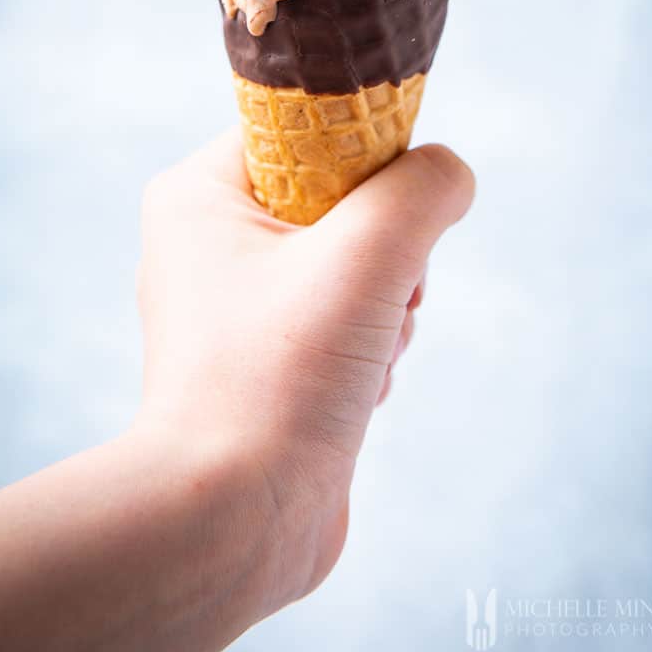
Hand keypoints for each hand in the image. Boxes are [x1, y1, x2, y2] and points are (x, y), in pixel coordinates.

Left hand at [135, 129, 474, 616]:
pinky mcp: (268, 363)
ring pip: (355, 267)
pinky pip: (345, 323)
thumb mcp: (368, 253)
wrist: (234, 522)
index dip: (365, 156)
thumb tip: (450, 174)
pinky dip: (372, 350)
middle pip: (340, 202)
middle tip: (386, 292)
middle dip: (388, 252)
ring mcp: (239, 309)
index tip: (398, 202)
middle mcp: (210, 245)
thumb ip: (424, 188)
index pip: (302, 129)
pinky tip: (359, 390)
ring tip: (368, 354)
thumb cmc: (280, 374)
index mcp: (200, 196)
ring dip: (388, 308)